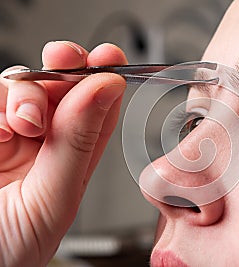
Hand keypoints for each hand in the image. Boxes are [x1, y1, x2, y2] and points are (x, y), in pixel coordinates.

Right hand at [0, 41, 126, 266]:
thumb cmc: (10, 253)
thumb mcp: (52, 199)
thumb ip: (78, 143)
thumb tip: (107, 90)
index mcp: (71, 162)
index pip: (96, 114)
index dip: (105, 81)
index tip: (111, 58)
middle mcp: (42, 145)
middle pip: (60, 90)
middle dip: (66, 68)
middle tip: (65, 57)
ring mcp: (7, 135)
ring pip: (23, 88)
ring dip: (28, 93)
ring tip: (25, 121)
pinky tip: (1, 127)